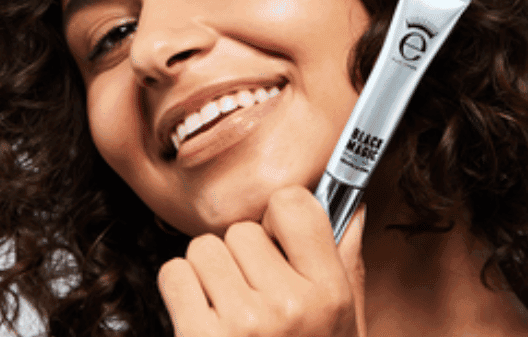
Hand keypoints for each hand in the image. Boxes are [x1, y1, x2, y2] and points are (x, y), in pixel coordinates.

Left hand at [157, 185, 366, 336]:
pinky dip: (182, 292)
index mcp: (330, 294)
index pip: (292, 204)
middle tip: (254, 297)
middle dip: (241, 258)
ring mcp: (242, 325)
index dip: (278, 220)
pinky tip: (204, 320)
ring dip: (209, 275)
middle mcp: (289, 306)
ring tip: (228, 312)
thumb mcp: (346, 322)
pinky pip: (174, 274)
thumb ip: (346, 260)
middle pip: (240, 231)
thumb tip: (352, 204)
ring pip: (203, 249)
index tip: (277, 241)